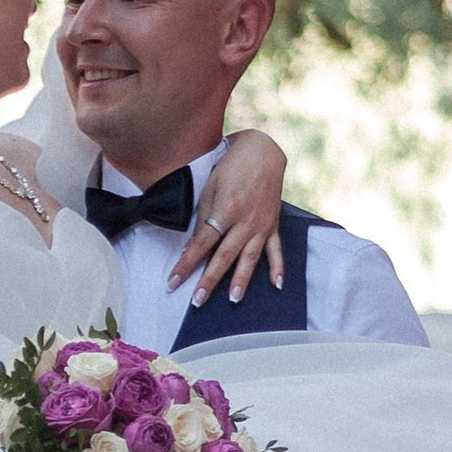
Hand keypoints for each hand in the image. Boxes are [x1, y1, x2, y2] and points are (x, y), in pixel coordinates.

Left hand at [173, 130, 287, 306]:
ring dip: (241, 280)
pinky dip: (278, 268)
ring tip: (233, 299)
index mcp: (225, 210)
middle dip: (210, 280)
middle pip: (224, 256)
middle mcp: (245, 221)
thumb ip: (203, 216)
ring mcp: (261, 225)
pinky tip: (277, 285)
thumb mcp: (210, 186)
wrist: (262, 151)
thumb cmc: (232, 166)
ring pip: (250, 258)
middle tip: (198, 300)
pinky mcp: (273, 225)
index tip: (173, 281)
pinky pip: (276, 250)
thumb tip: (194, 244)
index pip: (201, 244)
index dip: (186, 264)